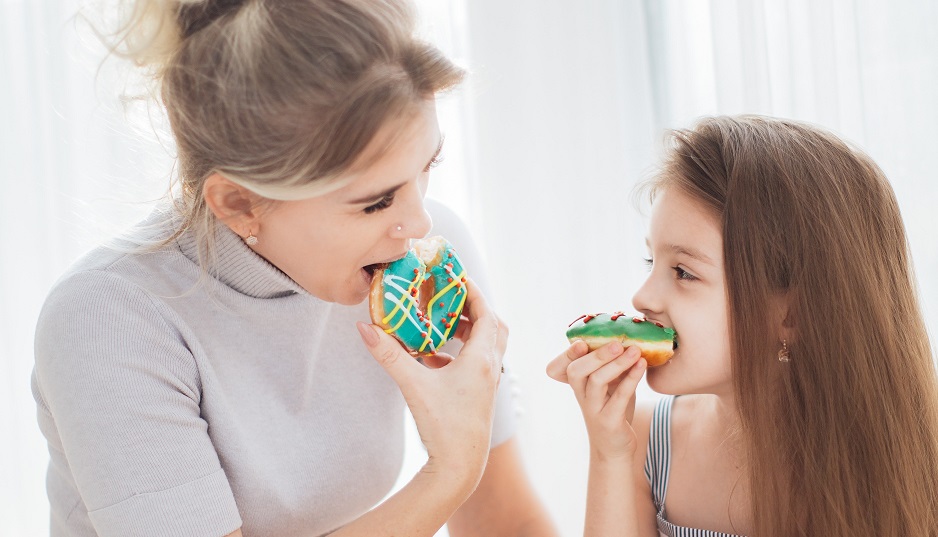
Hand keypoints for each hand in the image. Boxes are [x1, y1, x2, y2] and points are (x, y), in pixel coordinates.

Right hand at [357, 279, 506, 488]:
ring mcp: (487, 384)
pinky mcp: (480, 397)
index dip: (474, 293)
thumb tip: (365, 327)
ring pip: (486, 346)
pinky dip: (459, 354)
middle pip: (493, 327)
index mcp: (481, 360)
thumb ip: (389, 355)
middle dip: (474, 309)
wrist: (460, 468)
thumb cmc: (443, 427)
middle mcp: (490, 369)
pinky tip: (432, 358)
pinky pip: (476, 365)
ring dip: (467, 332)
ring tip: (441, 324)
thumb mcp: (413, 385)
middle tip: (450, 298)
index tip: (457, 277)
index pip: (487, 313)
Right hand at [547, 340, 645, 459]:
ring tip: (635, 351)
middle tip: (617, 343)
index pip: (565, 365)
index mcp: (578, 384)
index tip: (582, 342)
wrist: (614, 448)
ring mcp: (593, 409)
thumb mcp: (610, 385)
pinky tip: (642, 366)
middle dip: (597, 355)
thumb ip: (613, 365)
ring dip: (617, 363)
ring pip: (597, 381)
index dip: (569, 353)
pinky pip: (619, 396)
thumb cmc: (612, 411)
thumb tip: (630, 339)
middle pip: (577, 371)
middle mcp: (581, 395)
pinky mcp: (609, 421)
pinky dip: (631, 379)